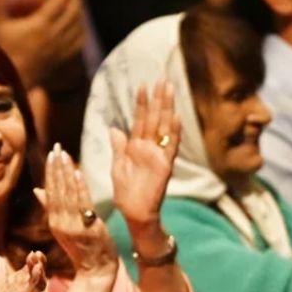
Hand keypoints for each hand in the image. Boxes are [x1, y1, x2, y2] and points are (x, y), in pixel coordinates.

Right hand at [0, 0, 83, 87]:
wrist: (10, 81)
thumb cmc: (2, 52)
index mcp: (40, 24)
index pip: (59, 1)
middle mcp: (54, 34)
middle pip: (73, 11)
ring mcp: (60, 47)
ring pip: (78, 25)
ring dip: (80, 11)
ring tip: (77, 3)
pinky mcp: (61, 58)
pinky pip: (78, 42)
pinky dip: (81, 30)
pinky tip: (80, 26)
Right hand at [34, 144, 116, 274]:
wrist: (96, 269)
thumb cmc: (81, 247)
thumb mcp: (62, 228)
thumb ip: (50, 207)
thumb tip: (36, 189)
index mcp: (53, 220)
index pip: (50, 191)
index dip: (50, 172)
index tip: (51, 154)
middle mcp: (60, 222)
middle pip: (56, 190)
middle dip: (56, 167)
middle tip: (56, 147)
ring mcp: (73, 225)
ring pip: (67, 194)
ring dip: (66, 173)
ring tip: (65, 154)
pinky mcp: (87, 227)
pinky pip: (82, 203)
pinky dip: (79, 187)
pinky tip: (78, 172)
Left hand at [110, 81, 180, 226]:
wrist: (134, 212)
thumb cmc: (126, 193)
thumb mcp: (117, 166)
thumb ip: (118, 147)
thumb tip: (114, 128)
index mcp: (136, 147)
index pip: (140, 120)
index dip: (141, 103)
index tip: (142, 85)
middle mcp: (150, 148)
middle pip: (155, 118)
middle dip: (158, 99)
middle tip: (162, 78)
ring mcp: (159, 156)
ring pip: (164, 127)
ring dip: (167, 108)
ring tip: (169, 89)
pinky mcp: (165, 166)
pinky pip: (171, 147)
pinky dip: (174, 132)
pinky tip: (176, 117)